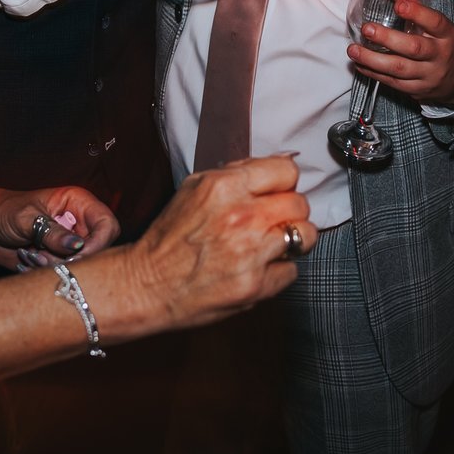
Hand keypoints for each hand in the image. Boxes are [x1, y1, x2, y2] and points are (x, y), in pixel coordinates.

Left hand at [0, 182, 120, 271]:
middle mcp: (78, 224)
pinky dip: (47, 272)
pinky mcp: (57, 259)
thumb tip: (77, 247)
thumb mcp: (27, 218)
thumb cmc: (3, 210)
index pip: (107, 225)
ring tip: (31, 255)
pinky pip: (64, 273)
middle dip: (74, 259)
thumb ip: (52, 233)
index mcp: (78, 203)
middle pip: (99, 250)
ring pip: (81, 266)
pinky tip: (28, 260)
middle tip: (45, 257)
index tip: (77, 255)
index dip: (98, 243)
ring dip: (56, 266)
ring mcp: (68, 243)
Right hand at [113, 154, 309, 335]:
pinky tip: (256, 269)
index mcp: (225, 187)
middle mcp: (242, 217)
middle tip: (272, 222)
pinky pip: (292, 271)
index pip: (286, 171)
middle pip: (300, 203)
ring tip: (271, 245)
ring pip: (305, 236)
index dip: (283, 183)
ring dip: (292, 241)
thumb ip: (235, 176)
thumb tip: (272, 168)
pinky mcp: (256, 285)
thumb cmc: (170, 238)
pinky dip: (278, 271)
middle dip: (289, 212)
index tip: (277, 192)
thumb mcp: (193, 189)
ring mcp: (252, 253)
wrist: (148, 283)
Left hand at [348, 0, 453, 104]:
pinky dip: (373, 72)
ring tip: (353, 50)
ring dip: (372, 59)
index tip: (398, 4)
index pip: (435, 22)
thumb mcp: (432, 21)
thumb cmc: (439, 42)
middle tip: (367, 29)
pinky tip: (359, 63)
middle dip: (388, 39)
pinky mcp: (416, 90)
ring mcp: (428, 75)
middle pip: (414, 48)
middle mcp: (439, 55)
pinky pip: (392, 82)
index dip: (417, 13)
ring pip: (399, 69)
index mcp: (446, 34)